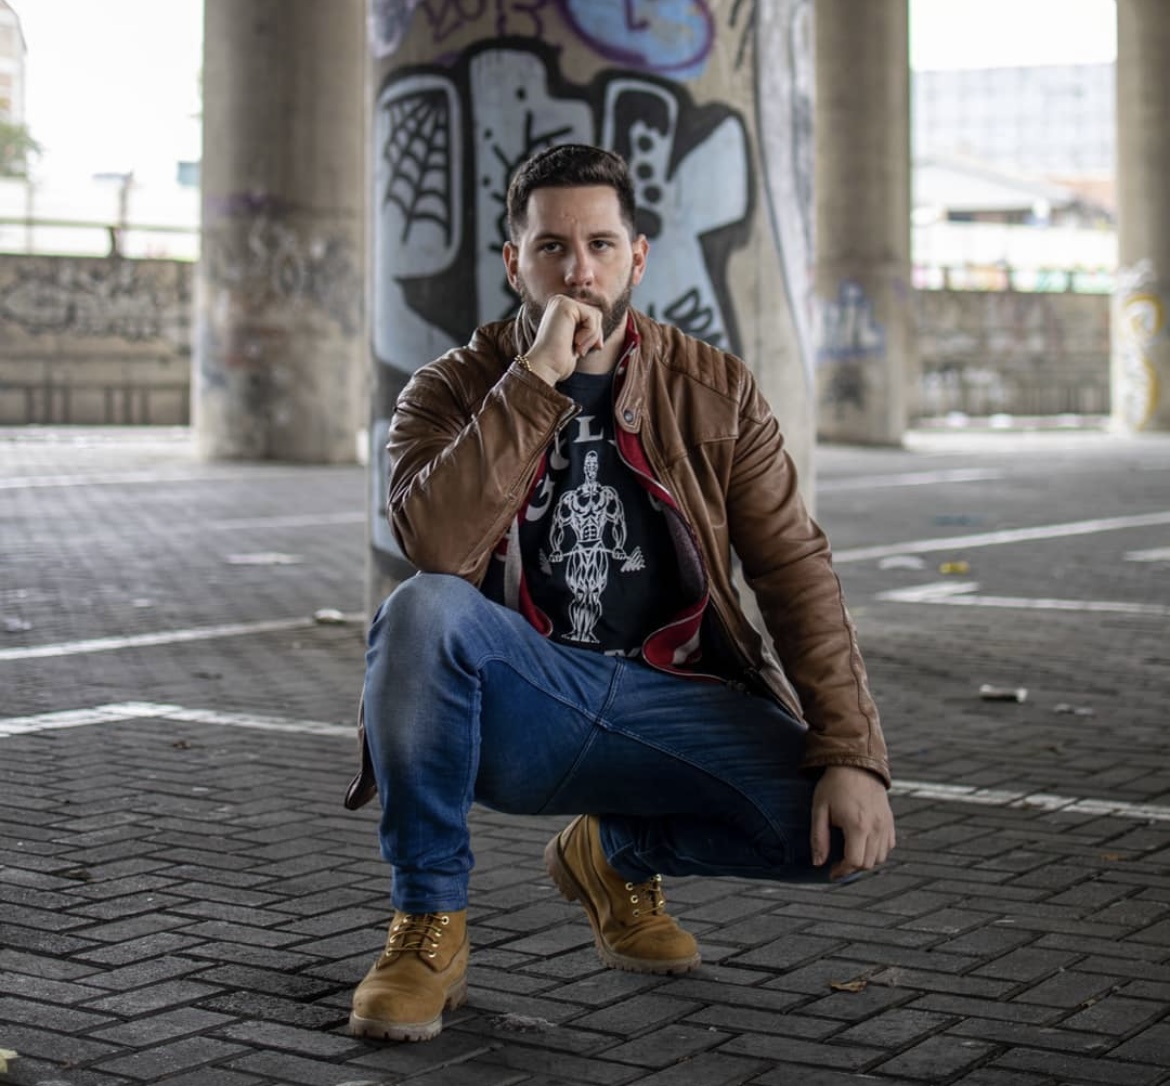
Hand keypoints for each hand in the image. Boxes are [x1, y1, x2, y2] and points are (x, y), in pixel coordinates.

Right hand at [525, 294, 604, 383]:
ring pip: (596, 315)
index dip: (593, 336)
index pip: (591, 317)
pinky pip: (592, 317)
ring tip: (577, 348)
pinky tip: (575, 343)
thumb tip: (601, 339)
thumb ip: (587, 332)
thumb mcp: (577, 344)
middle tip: (579, 351)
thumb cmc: (558, 361)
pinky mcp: (565, 305)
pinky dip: (589, 335)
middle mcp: (559, 302)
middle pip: (595, 314)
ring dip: (591, 337)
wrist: (545, 367)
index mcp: (561, 310)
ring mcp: (561, 302)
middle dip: (593, 336)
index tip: (582, 351)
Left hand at [810, 765, 895, 880]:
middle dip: (851, 867)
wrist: (856, 763)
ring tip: (849, 853)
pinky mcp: (890, 820)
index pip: (854, 861)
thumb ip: (818, 837)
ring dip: (865, 860)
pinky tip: (863, 843)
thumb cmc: (833, 785)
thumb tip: (817, 863)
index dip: (842, 871)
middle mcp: (876, 827)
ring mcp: (886, 824)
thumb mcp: (819, 809)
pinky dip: (877, 850)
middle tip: (837, 863)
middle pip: (868, 863)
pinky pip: (888, 845)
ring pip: (880, 857)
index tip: (831, 871)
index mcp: (857, 825)